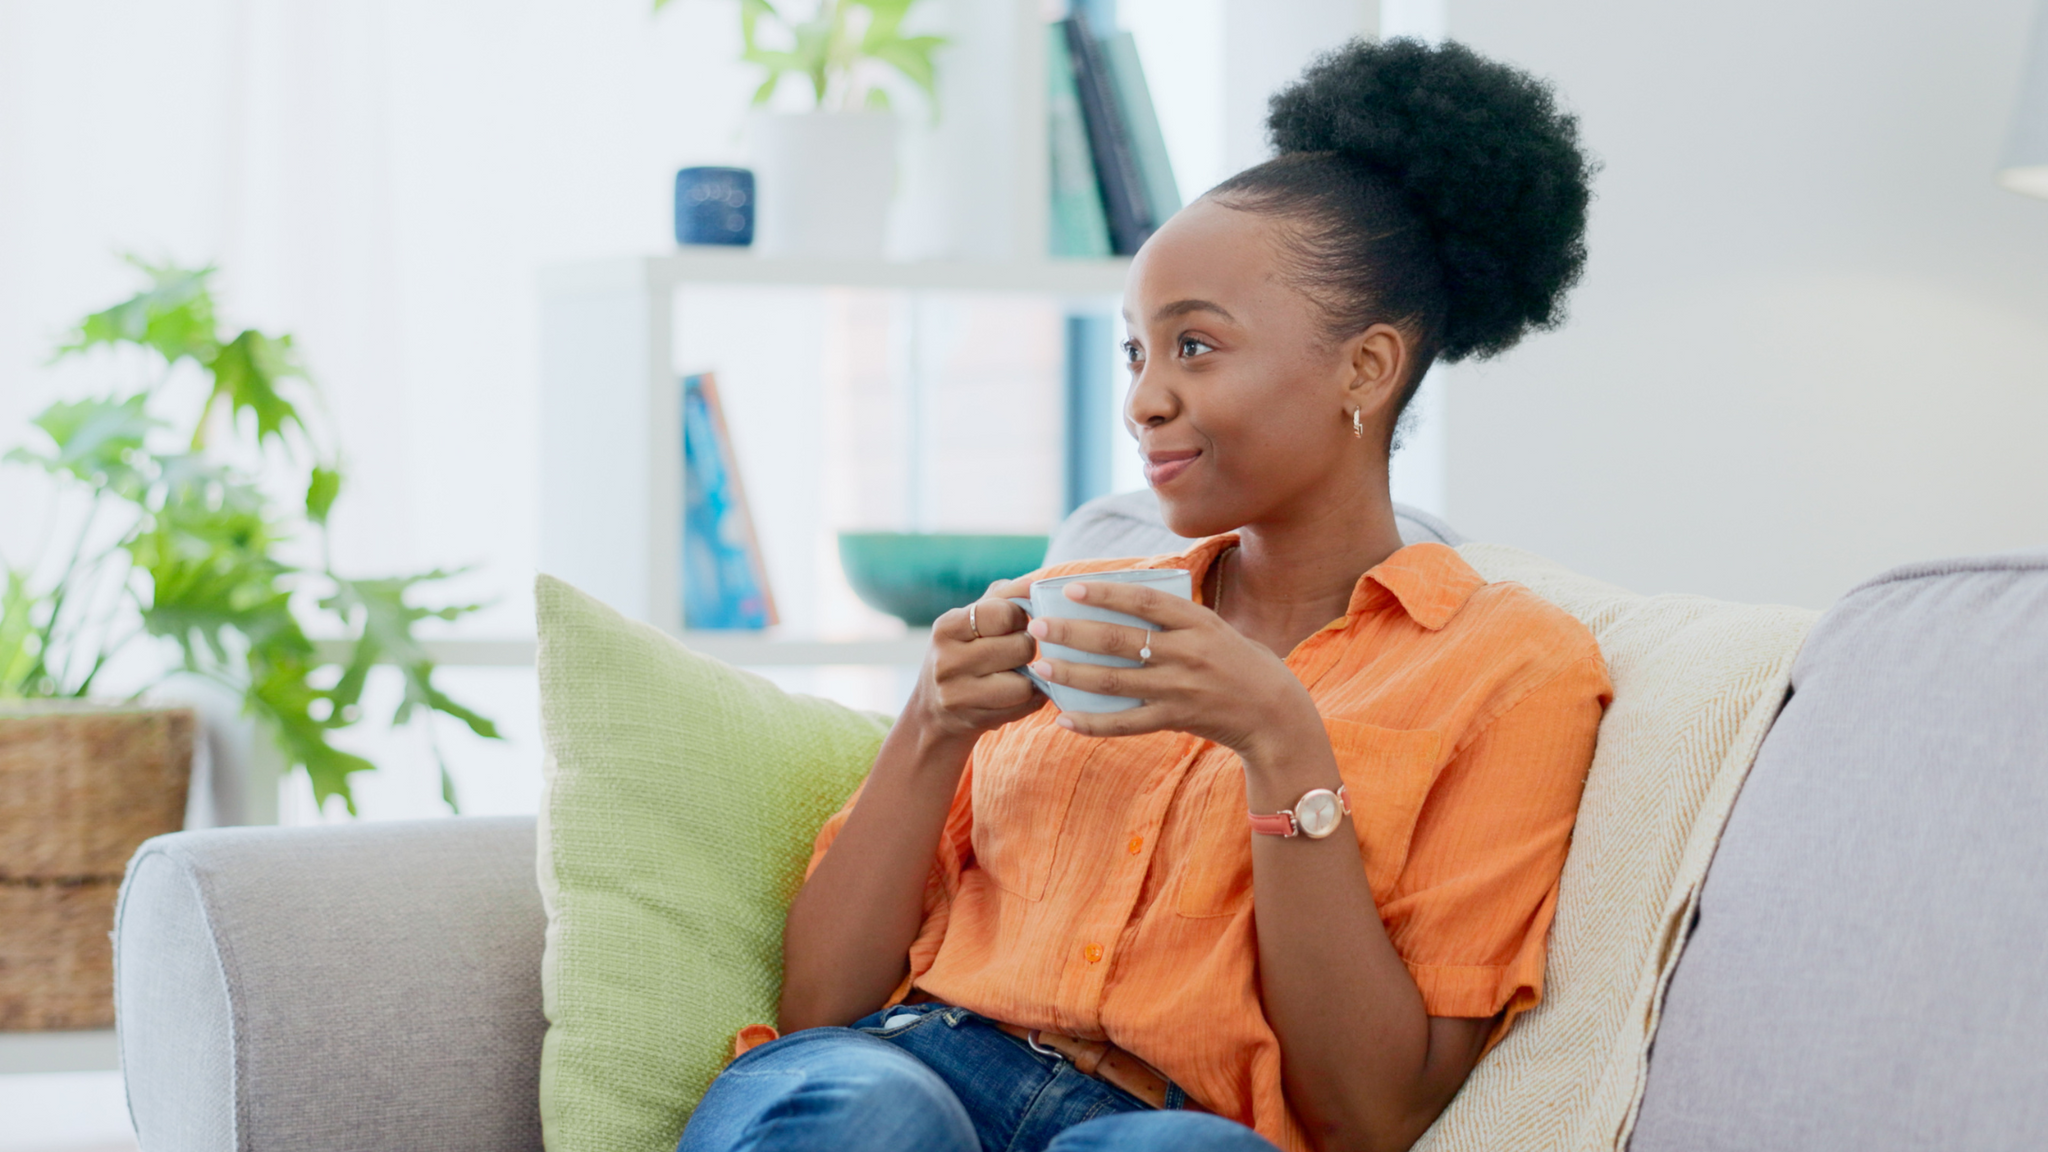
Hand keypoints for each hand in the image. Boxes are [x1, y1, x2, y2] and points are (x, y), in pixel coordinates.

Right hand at [910, 577, 1045, 744]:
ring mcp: (959, 694)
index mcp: (947, 627)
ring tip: (1016, 673)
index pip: (1004, 613)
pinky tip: (1015, 693)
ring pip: (1026, 681)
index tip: (1012, 625)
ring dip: (1030, 677)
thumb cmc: (960, 656)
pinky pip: (1025, 704)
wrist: (932, 713)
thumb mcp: (968, 622)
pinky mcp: (975, 720)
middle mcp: (947, 661)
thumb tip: (1032, 585)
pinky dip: (1031, 698)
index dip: (1018, 618)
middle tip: (1015, 653)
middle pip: (1021, 646)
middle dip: (1026, 648)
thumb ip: (1001, 598)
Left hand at [1024, 578, 1320, 762]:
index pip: (1145, 602)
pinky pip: (1126, 724)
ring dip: (1073, 674)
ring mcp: (1180, 689)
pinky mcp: (1176, 720)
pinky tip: (1064, 719)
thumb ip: (1175, 617)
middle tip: (1037, 627)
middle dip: (1073, 633)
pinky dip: (1093, 724)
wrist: (1274, 713)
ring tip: (1040, 666)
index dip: (1106, 594)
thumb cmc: (1240, 662)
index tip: (1070, 589)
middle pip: (1120, 641)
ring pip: (1115, 683)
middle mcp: (1188, 654)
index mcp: (1198, 622)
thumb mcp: (1214, 627)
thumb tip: (1123, 599)